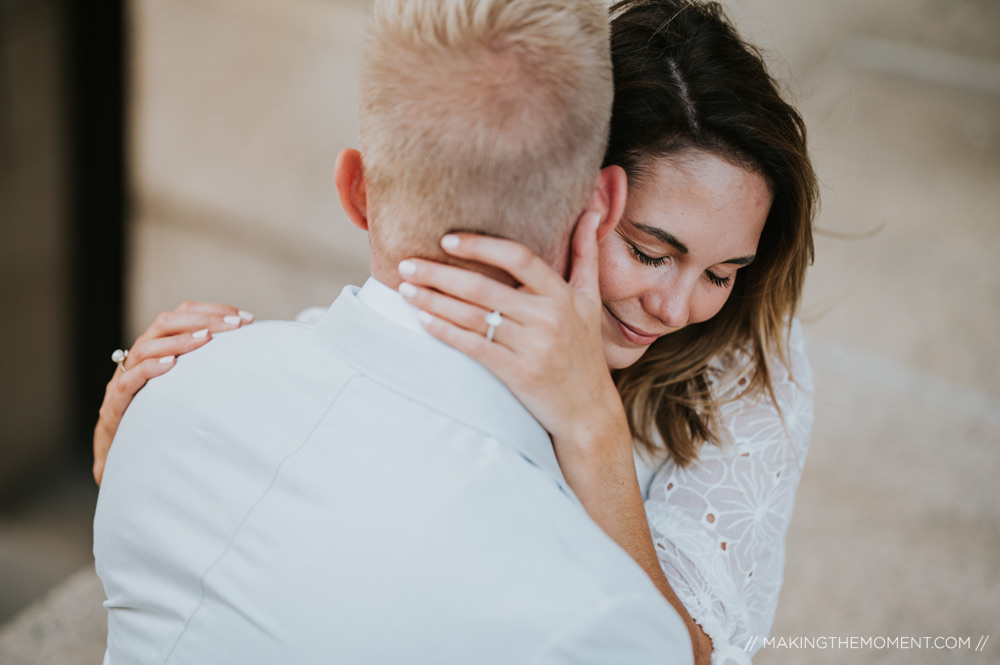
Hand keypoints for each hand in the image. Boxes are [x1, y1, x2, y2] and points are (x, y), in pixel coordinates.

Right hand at [93, 302, 253, 484]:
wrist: (123, 443)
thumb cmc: (161, 407)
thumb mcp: (187, 381)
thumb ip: (209, 365)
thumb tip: (252, 355)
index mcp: (159, 343)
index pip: (183, 313)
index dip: (213, 311)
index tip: (246, 319)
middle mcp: (141, 352)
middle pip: (167, 322)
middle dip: (204, 320)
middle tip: (235, 325)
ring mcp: (126, 373)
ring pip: (148, 346)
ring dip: (181, 340)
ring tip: (207, 338)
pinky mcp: (118, 398)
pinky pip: (131, 378)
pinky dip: (151, 368)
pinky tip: (171, 365)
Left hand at [396, 210, 629, 460]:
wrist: (588, 410)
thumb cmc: (584, 350)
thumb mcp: (590, 300)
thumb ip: (586, 253)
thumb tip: (591, 209)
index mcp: (563, 295)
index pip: (519, 258)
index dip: (481, 246)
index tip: (448, 240)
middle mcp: (548, 318)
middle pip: (484, 288)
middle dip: (439, 274)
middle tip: (407, 263)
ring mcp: (532, 347)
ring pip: (473, 317)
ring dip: (434, 301)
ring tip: (405, 288)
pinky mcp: (517, 373)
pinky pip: (474, 347)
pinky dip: (445, 331)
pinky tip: (422, 319)